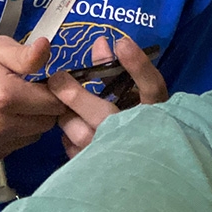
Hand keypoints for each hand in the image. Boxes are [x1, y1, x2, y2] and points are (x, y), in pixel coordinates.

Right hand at [0, 36, 64, 169]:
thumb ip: (23, 54)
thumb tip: (47, 48)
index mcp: (4, 96)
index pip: (53, 101)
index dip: (53, 91)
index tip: (45, 84)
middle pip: (46, 122)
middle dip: (43, 108)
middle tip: (26, 95)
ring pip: (32, 137)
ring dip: (29, 123)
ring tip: (9, 108)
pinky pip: (13, 149)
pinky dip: (11, 137)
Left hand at [49, 36, 166, 158]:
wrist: (135, 164)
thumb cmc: (134, 119)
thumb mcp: (132, 93)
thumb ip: (115, 69)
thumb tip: (99, 42)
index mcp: (155, 111)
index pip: (152, 86)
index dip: (138, 65)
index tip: (122, 43)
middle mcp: (138, 133)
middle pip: (105, 115)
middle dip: (77, 97)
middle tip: (56, 79)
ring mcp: (116, 154)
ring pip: (83, 134)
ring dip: (68, 117)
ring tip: (60, 106)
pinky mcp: (97, 168)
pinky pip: (74, 150)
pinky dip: (67, 135)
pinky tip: (70, 125)